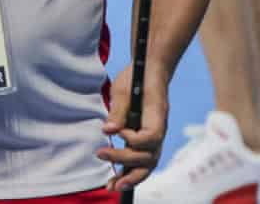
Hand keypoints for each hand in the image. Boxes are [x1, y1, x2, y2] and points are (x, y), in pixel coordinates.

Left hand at [98, 65, 168, 189]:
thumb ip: (118, 111)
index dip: (134, 139)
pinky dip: (129, 172)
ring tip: (111, 186)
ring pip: (147, 164)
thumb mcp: (123, 88)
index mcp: (157, 116)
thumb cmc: (137, 77)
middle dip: (126, 161)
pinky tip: (115, 181)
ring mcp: (154, 137)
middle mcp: (159, 130)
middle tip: (100, 154)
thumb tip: (108, 131)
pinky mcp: (146, 141)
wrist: (149, 72)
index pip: (152, 137)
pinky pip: (142, 161)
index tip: (116, 132)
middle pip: (149, 156)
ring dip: (130, 177)